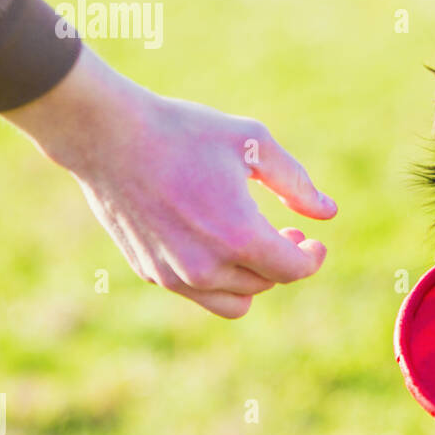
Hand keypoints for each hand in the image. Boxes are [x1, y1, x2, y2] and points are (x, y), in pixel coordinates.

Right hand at [3, 46, 336, 317]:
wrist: (107, 136)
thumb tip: (327, 213)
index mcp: (239, 236)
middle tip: (286, 231)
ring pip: (234, 301)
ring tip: (253, 243)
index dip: (311, 257)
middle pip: (266, 284)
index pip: (293, 270)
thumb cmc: (185, 132)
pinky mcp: (151, 273)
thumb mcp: (253, 144)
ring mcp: (175, 276)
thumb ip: (296, 183)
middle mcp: (207, 267)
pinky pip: (199, 294)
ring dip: (253, 278)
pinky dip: (218, 278)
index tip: (314, 240)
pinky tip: (216, 241)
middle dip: (284, 261)